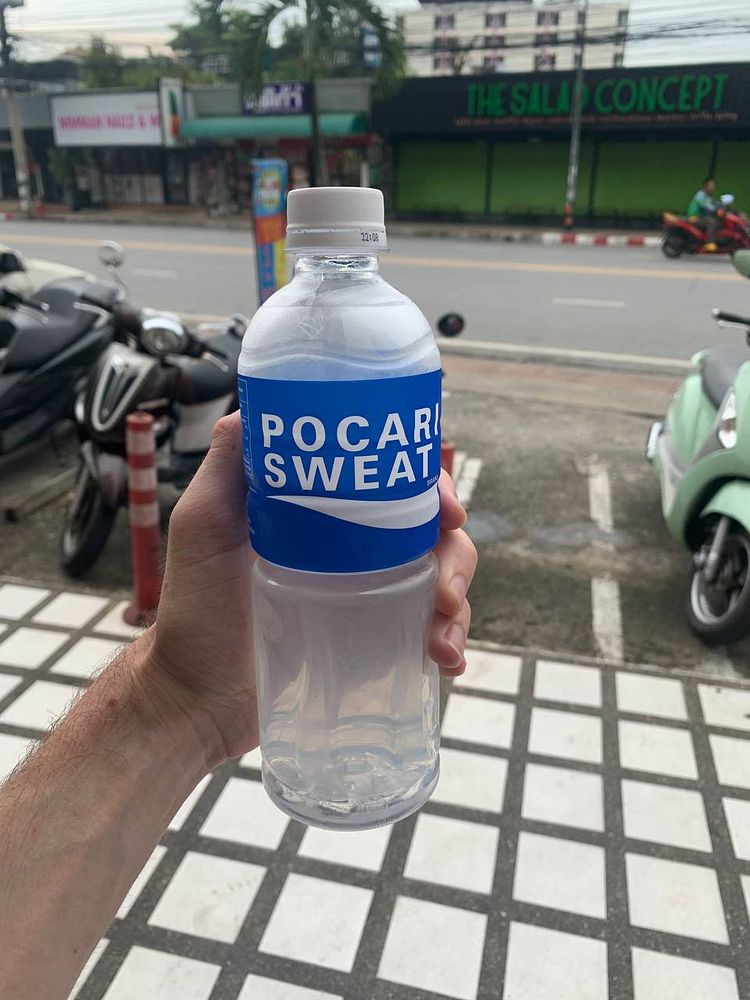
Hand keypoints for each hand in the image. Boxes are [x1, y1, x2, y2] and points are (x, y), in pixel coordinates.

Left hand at [147, 412, 476, 764]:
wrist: (197, 699)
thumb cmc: (195, 611)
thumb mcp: (203, 528)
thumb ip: (226, 471)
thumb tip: (249, 409)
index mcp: (323, 512)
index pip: (392, 481)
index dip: (429, 484)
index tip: (444, 505)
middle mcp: (351, 548)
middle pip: (429, 529)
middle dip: (453, 551)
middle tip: (445, 583)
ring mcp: (364, 596)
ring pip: (438, 578)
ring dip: (457, 601)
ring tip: (440, 637)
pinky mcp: (370, 643)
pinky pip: (426, 632)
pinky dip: (448, 640)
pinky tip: (444, 658)